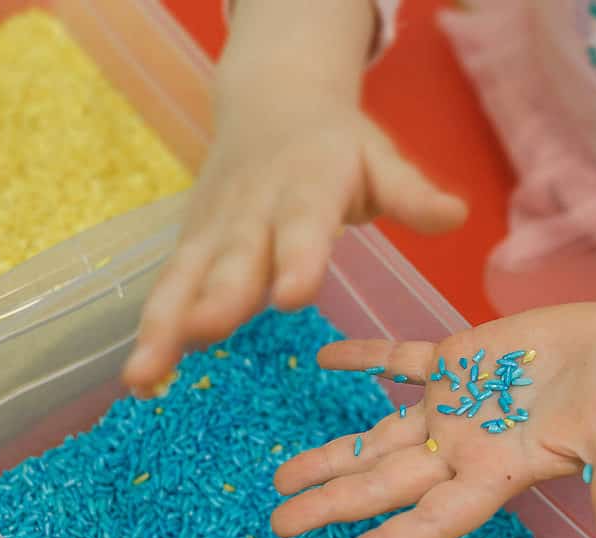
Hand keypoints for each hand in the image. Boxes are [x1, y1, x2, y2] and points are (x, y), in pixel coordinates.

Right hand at [121, 91, 466, 393]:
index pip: (303, 224)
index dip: (297, 258)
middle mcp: (253, 211)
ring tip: (142, 375)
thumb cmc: (336, 145)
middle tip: (205, 333)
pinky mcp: (190, 246)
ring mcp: (214, 230)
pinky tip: (138, 378)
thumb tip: (457, 216)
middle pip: (234, 257)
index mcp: (306, 186)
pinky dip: (151, 331)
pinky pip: (168, 290)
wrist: (270, 102)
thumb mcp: (379, 159)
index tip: (292, 295)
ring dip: (163, 326)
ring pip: (185, 279)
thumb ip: (412, 195)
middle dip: (218, 298)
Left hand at [271, 303, 595, 537]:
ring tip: (280, 476)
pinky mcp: (457, 359)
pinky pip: (399, 359)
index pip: (434, 517)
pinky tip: (325, 357)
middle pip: (388, 482)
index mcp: (497, 473)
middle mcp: (463, 447)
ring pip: (380, 434)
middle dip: (334, 501)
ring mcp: (454, 405)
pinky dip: (365, 357)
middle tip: (280, 523)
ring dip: (333, 452)